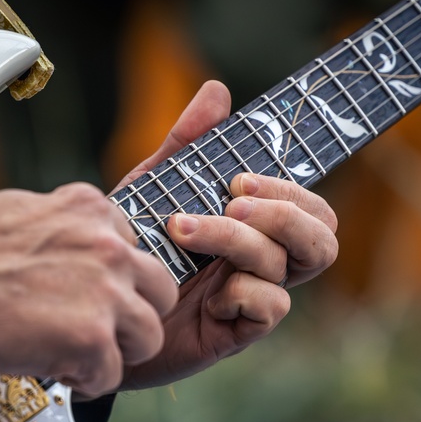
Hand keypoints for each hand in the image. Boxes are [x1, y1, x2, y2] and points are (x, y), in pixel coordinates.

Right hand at [0, 184, 177, 395]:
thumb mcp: (16, 214)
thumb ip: (56, 228)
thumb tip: (59, 246)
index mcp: (87, 209)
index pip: (131, 245)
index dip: (112, 276)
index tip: (92, 292)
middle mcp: (105, 247)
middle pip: (158, 289)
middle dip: (132, 313)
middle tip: (101, 329)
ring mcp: (104, 292)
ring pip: (148, 335)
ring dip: (117, 352)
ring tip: (80, 356)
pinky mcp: (91, 338)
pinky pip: (111, 374)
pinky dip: (86, 381)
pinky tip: (58, 371)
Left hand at [117, 81, 338, 390]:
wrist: (98, 309)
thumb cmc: (131, 250)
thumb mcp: (153, 191)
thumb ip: (186, 147)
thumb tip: (218, 91)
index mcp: (252, 227)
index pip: (308, 205)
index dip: (289, 189)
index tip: (238, 179)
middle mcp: (261, 262)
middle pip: (322, 236)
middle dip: (283, 213)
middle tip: (230, 202)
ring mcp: (252, 296)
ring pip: (286, 264)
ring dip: (239, 240)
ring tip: (184, 231)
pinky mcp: (238, 330)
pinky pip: (271, 306)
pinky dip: (240, 292)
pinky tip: (202, 294)